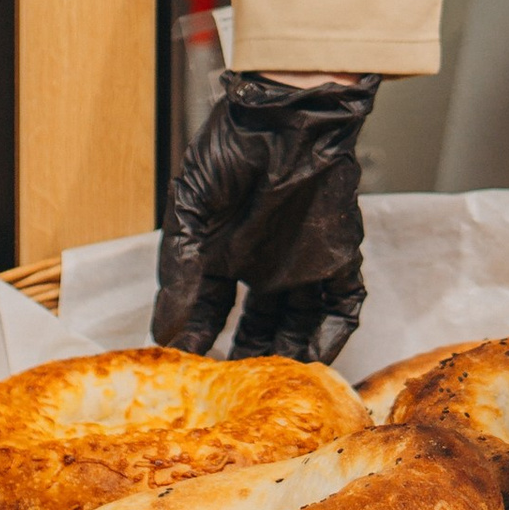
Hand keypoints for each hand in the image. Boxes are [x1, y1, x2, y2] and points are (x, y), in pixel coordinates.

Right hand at [152, 72, 379, 363]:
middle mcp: (264, 264)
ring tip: (269, 390)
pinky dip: (331, 337)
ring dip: (286, 358)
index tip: (188, 370)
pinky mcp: (339, 257)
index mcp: (225, 252)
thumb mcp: (190, 210)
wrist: (288, 115)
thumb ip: (181, 270)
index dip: (200, 340)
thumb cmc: (233, 149)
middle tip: (232, 393)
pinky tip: (311, 362)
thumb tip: (166, 331)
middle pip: (257, 328)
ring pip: (298, 326)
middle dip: (245, 361)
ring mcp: (303, 264)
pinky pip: (342, 307)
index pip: (212, 311)